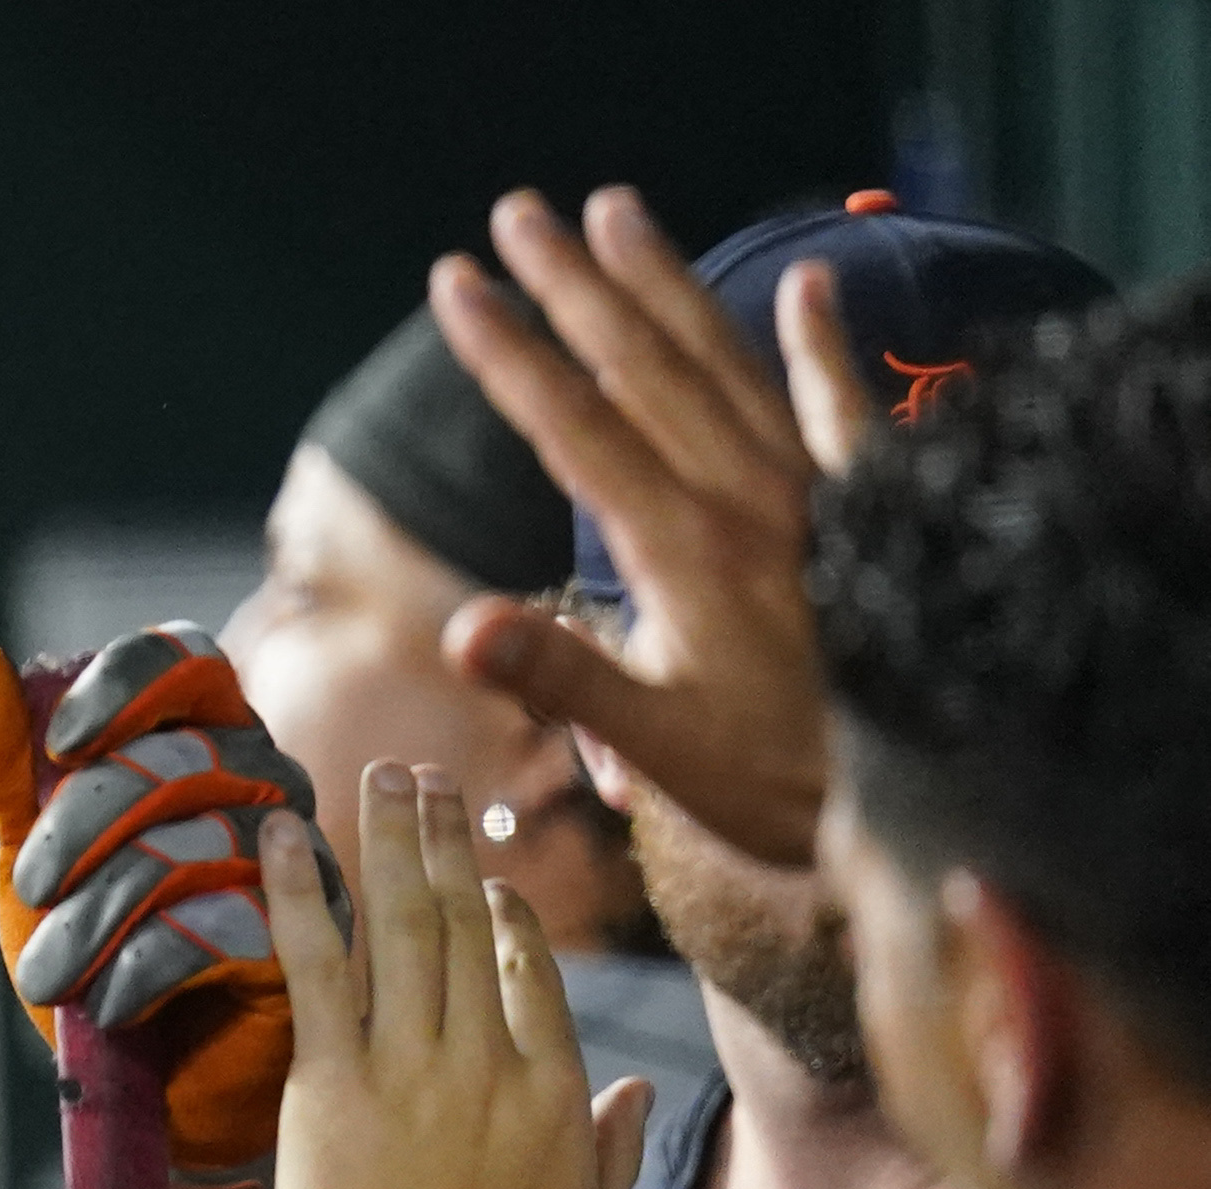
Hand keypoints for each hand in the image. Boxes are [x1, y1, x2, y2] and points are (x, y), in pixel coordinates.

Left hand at [0, 620, 322, 1188]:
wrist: (141, 1088)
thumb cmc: (93, 960)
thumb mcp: (29, 861)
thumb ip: (5, 768)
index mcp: (204, 742)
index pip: (187, 660)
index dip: (125, 686)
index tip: (60, 747)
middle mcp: (265, 786)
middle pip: (179, 758)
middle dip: (83, 825)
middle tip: (31, 890)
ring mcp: (300, 864)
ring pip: (193, 847)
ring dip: (95, 916)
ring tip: (49, 975)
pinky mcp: (310, 944)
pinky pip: (220, 927)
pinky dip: (140, 969)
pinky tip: (109, 1005)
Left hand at [267, 762, 646, 1188]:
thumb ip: (614, 1147)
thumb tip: (640, 1090)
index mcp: (554, 1088)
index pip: (530, 971)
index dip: (504, 913)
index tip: (485, 873)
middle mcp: (486, 1059)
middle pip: (464, 924)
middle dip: (444, 841)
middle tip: (425, 775)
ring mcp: (409, 1066)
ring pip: (401, 925)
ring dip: (387, 840)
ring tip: (378, 776)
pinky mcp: (332, 1085)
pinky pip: (315, 966)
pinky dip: (294, 892)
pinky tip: (276, 834)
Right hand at [430, 186, 875, 869]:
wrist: (912, 795)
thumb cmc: (773, 781)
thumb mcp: (655, 745)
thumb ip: (563, 678)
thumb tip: (464, 631)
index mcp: (683, 549)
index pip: (576, 427)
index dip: (511, 352)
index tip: (459, 284)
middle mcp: (746, 499)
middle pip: (643, 366)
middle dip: (573, 284)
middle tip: (518, 211)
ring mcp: (806, 494)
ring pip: (724, 361)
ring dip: (667, 281)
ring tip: (620, 210)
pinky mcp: (858, 508)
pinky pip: (839, 405)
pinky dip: (821, 343)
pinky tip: (811, 281)